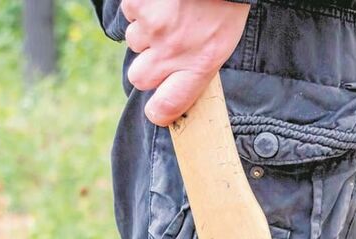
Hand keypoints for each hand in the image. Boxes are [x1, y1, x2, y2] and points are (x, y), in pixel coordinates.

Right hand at [121, 0, 249, 125]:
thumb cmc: (224, 5)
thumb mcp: (222, 43)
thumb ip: (197, 68)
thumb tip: (173, 90)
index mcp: (199, 65)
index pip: (166, 107)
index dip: (158, 111)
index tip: (158, 110)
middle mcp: (173, 51)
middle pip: (140, 78)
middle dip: (148, 65)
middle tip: (166, 47)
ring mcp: (152, 27)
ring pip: (134, 41)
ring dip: (147, 31)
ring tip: (170, 14)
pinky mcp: (137, 4)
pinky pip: (131, 13)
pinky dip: (142, 7)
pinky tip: (162, 0)